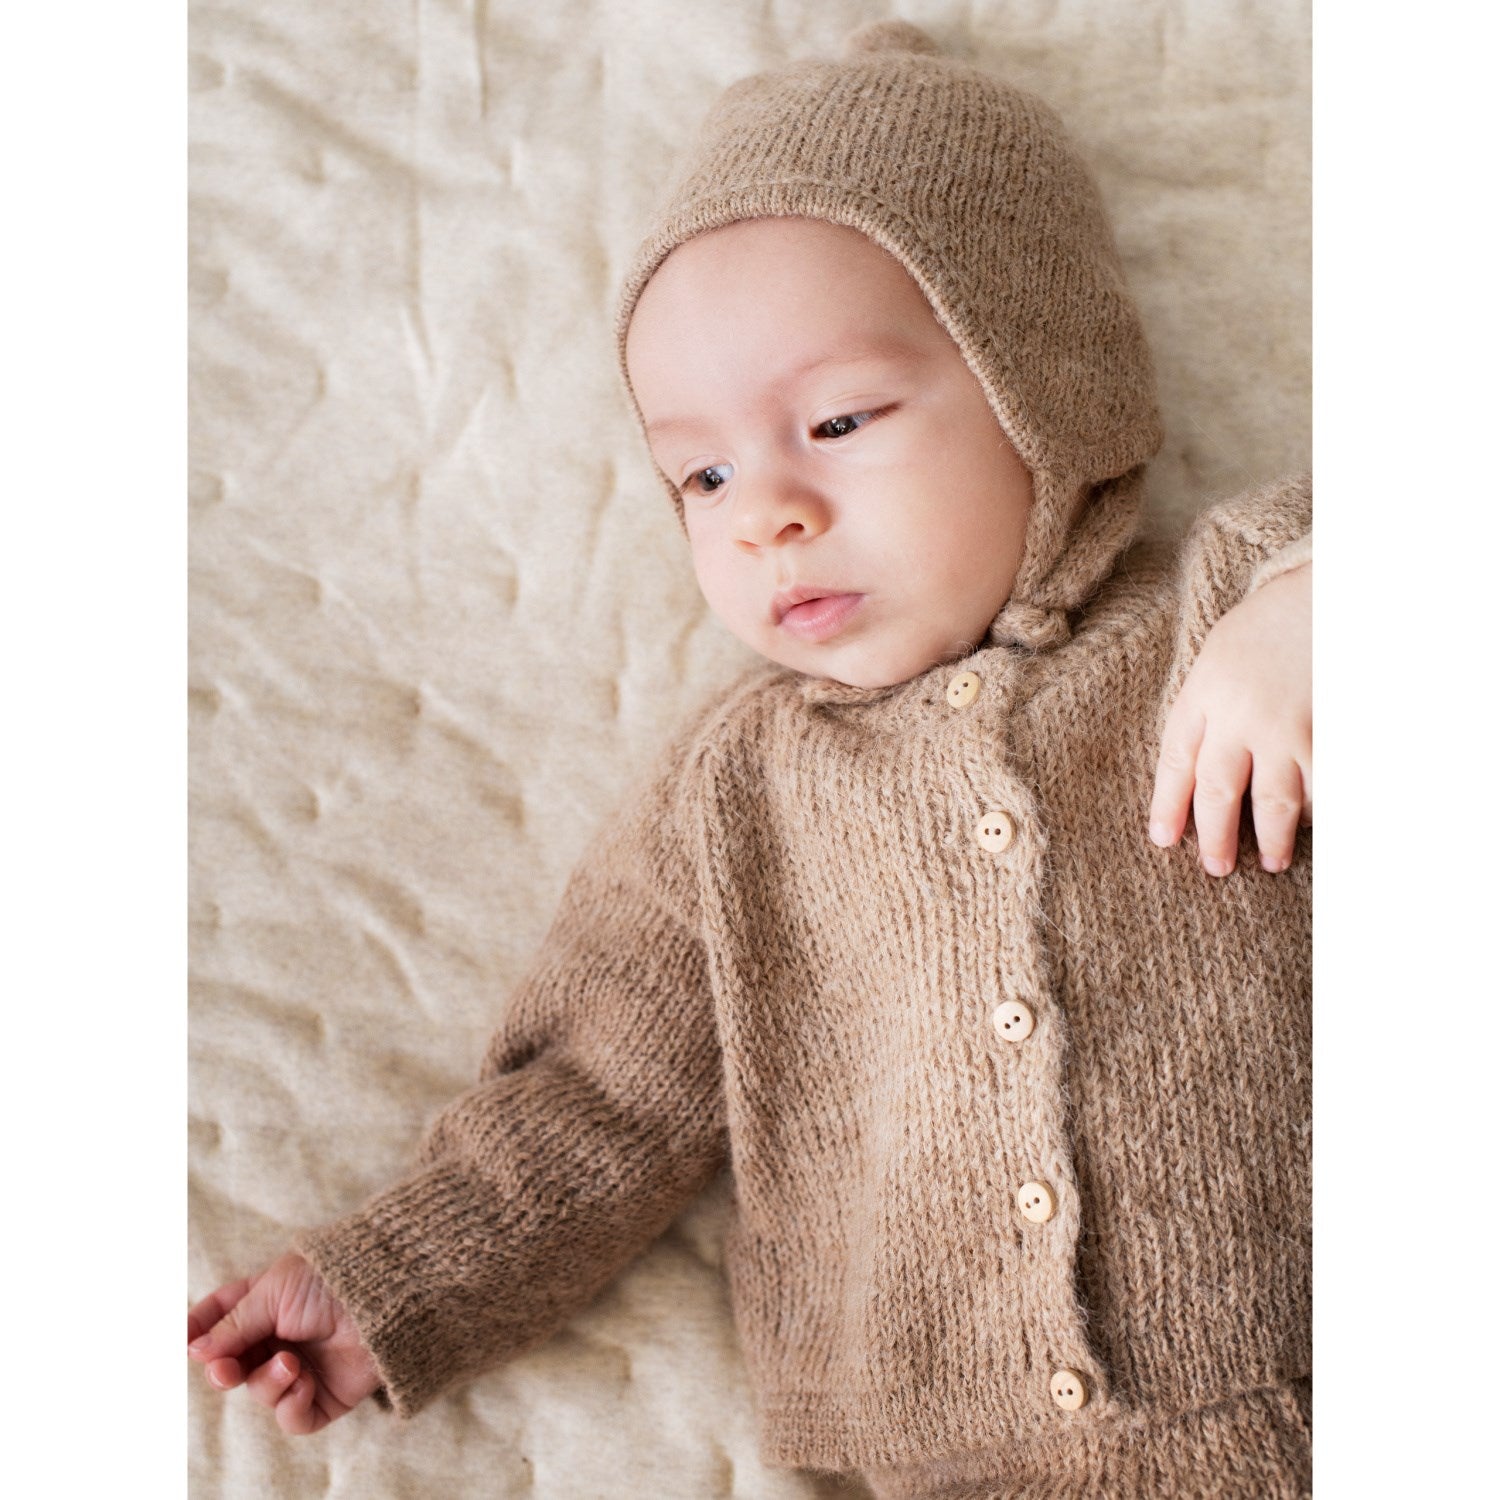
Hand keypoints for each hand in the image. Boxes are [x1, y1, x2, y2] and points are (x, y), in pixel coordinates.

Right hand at [187, 1251, 380, 1433]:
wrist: (387, 1296)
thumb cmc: (331, 1279)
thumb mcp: (274, 1291)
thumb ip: (234, 1324)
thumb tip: (195, 1349)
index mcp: (265, 1299)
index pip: (220, 1316)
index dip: (198, 1329)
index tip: (183, 1338)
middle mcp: (280, 1335)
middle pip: (232, 1364)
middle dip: (222, 1369)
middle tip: (223, 1369)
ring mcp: (301, 1365)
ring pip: (260, 1392)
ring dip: (267, 1383)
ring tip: (291, 1364)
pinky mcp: (325, 1396)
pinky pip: (292, 1417)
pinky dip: (291, 1405)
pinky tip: (304, 1383)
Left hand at [1150, 561, 1310, 875]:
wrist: (1326, 595)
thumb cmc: (1267, 623)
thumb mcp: (1218, 657)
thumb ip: (1204, 707)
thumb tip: (1194, 764)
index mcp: (1203, 694)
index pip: (1176, 762)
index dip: (1167, 805)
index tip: (1162, 839)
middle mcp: (1240, 718)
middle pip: (1219, 791)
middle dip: (1216, 836)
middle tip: (1216, 868)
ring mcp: (1287, 729)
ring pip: (1275, 801)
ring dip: (1274, 837)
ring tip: (1273, 861)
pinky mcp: (1328, 734)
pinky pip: (1321, 787)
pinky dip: (1320, 810)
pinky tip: (1318, 824)